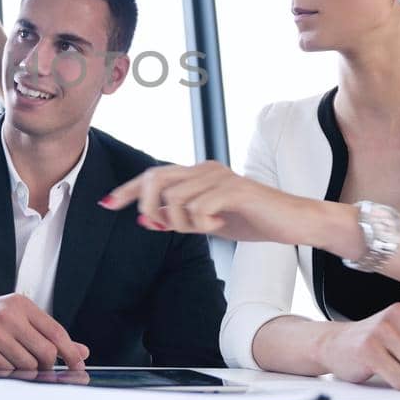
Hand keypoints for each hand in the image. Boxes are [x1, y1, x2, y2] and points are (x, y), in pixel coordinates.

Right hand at [0, 294, 89, 369]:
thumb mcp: (15, 320)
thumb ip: (47, 335)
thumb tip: (82, 351)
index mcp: (20, 304)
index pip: (56, 332)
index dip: (71, 353)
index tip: (79, 368)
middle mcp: (8, 314)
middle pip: (46, 351)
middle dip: (46, 366)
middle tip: (39, 370)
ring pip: (27, 365)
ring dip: (24, 372)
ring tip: (10, 364)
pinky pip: (6, 372)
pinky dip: (7, 375)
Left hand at [100, 161, 278, 240]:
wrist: (293, 222)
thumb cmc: (253, 220)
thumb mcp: (209, 222)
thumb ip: (180, 218)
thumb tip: (147, 219)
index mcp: (198, 173)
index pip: (154, 175)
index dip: (128, 189)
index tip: (107, 203)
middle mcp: (206, 169)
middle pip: (157, 177)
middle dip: (145, 203)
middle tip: (155, 225)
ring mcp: (220, 177)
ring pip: (175, 198)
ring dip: (180, 222)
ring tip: (204, 229)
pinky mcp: (235, 190)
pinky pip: (199, 207)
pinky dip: (201, 224)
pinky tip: (218, 227)